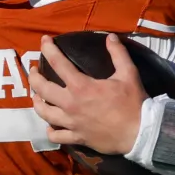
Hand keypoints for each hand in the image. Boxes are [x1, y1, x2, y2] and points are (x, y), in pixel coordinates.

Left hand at [30, 33, 148, 154]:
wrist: (140, 133)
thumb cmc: (134, 103)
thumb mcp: (128, 74)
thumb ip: (118, 54)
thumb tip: (110, 36)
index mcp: (81, 86)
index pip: (57, 62)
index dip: (48, 49)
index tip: (43, 40)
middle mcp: (70, 104)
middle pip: (42, 89)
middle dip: (34, 77)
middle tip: (34, 71)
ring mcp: (71, 122)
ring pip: (43, 113)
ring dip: (36, 103)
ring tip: (36, 97)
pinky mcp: (76, 137)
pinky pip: (56, 136)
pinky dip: (50, 131)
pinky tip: (50, 126)